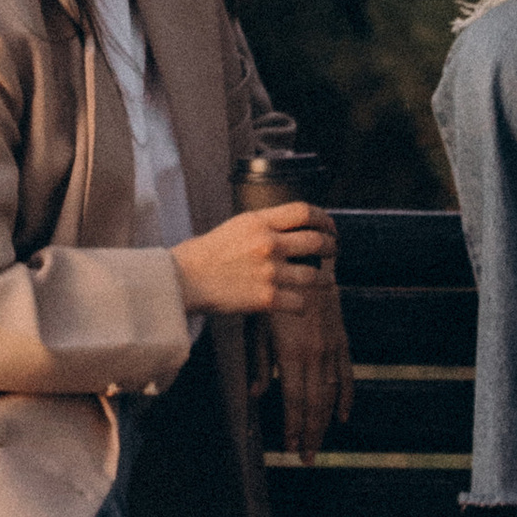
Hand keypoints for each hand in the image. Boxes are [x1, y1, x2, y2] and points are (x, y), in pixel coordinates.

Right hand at [171, 199, 333, 320]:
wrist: (183, 280)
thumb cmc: (204, 254)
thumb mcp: (235, 226)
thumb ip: (263, 225)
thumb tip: (289, 228)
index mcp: (259, 222)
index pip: (304, 212)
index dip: (324, 218)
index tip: (329, 226)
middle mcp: (268, 244)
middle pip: (316, 241)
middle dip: (331, 247)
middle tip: (332, 251)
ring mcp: (269, 272)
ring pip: (314, 275)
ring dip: (322, 278)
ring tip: (323, 280)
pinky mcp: (267, 298)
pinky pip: (300, 302)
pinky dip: (302, 304)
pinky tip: (299, 303)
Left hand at [262, 278, 355, 464]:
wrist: (307, 265)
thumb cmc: (275, 295)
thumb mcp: (259, 326)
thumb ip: (260, 362)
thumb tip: (257, 395)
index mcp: (292, 353)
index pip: (294, 400)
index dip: (293, 426)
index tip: (290, 448)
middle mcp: (315, 355)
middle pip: (314, 404)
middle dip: (310, 433)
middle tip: (306, 457)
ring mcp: (331, 349)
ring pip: (330, 394)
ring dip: (325, 422)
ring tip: (318, 444)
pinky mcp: (341, 340)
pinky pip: (346, 374)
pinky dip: (345, 397)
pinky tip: (342, 416)